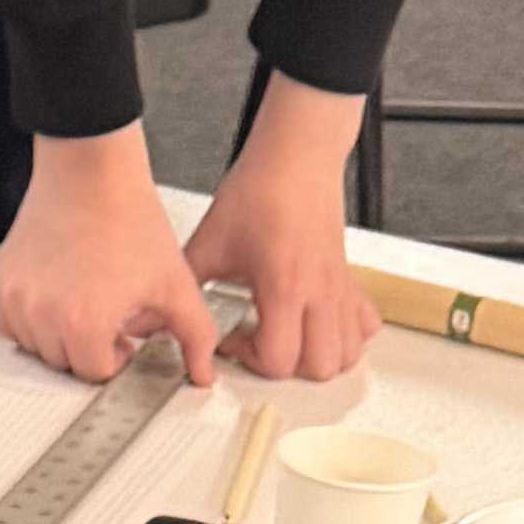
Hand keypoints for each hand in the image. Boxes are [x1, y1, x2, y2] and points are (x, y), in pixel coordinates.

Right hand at [0, 127, 221, 383]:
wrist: (90, 171)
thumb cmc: (127, 217)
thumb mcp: (175, 282)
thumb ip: (196, 335)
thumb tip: (203, 372)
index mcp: (86, 324)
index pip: (96, 373)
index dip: (117, 356)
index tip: (123, 337)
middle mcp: (45, 317)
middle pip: (65, 364)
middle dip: (89, 347)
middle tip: (107, 314)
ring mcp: (18, 300)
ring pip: (36, 347)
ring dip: (59, 336)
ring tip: (83, 301)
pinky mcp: (2, 283)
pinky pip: (10, 324)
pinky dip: (31, 320)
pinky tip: (57, 296)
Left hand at [183, 159, 378, 381]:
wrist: (296, 155)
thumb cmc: (262, 189)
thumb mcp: (210, 242)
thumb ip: (186, 285)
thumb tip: (159, 314)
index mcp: (285, 286)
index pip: (279, 359)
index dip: (249, 360)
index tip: (231, 338)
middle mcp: (319, 291)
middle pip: (320, 367)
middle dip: (287, 368)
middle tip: (259, 342)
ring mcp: (339, 287)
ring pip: (348, 352)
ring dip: (318, 358)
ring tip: (288, 339)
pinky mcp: (348, 278)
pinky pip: (364, 324)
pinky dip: (346, 336)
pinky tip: (317, 325)